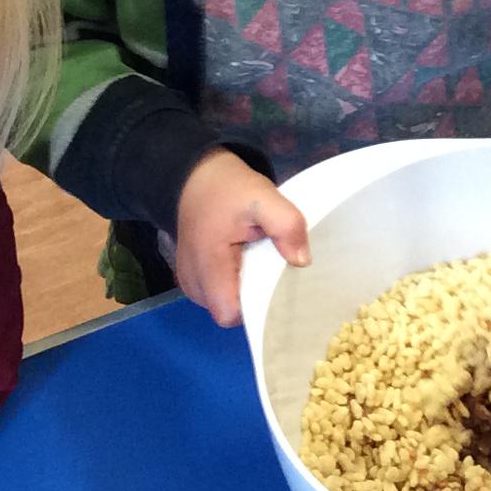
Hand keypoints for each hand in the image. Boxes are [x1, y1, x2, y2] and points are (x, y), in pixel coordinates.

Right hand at [174, 148, 309, 328]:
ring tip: (258, 263)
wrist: (196, 177)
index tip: (277, 290)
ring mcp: (188, 281)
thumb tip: (302, 261)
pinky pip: (217, 294)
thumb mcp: (264, 197)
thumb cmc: (228, 189)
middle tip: (273, 271)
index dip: (256, 310)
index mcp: (207, 265)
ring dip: (243, 290)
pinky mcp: (191, 277)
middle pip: (228, 312)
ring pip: (223, 304)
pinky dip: (233, 283)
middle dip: (254, 299)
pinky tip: (245, 263)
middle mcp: (192, 281)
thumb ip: (286, 226)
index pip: (229, 313)